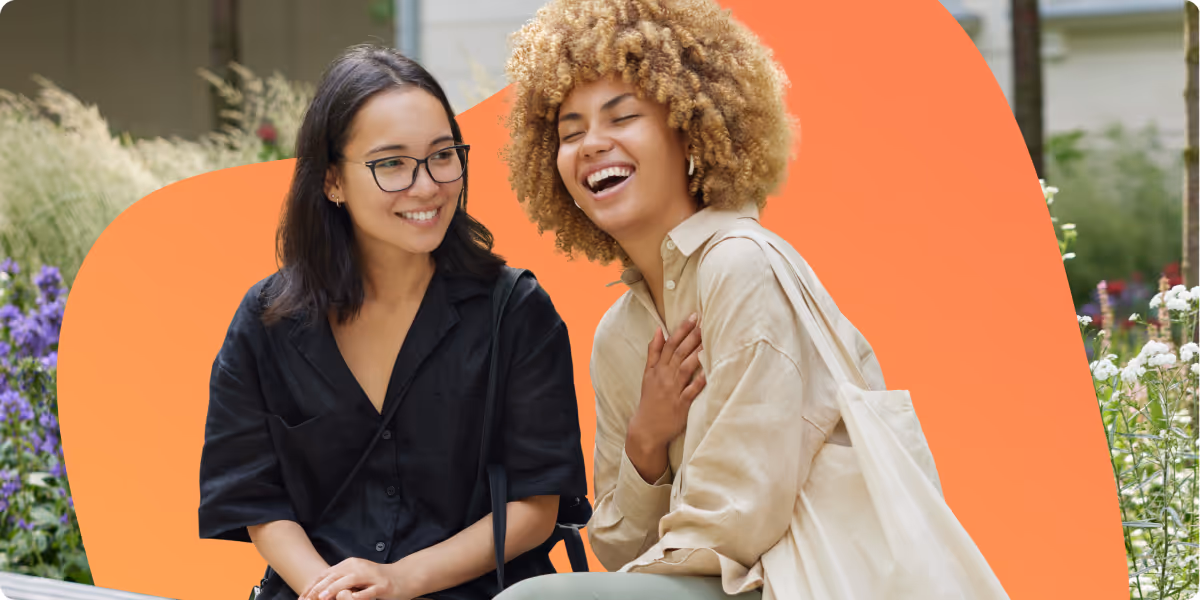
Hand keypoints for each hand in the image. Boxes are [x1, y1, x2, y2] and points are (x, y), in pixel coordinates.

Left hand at [299, 557, 412, 599]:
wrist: (403, 577)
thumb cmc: (376, 579)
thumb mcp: (356, 576)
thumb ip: (339, 580)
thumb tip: (317, 590)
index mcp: (350, 564)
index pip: (327, 574)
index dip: (313, 585)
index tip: (302, 597)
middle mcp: (359, 567)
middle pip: (335, 576)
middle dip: (319, 588)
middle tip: (307, 598)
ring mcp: (372, 576)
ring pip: (350, 581)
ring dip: (335, 588)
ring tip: (323, 596)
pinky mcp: (382, 586)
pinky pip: (369, 591)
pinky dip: (359, 595)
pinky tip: (351, 599)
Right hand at [629, 313, 705, 452]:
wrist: (646, 428)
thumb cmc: (650, 399)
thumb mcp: (647, 374)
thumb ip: (654, 352)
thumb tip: (659, 330)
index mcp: (658, 368)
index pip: (670, 344)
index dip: (682, 329)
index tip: (694, 316)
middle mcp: (665, 377)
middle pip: (679, 353)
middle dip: (692, 336)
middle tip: (704, 321)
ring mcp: (673, 390)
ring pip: (685, 368)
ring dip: (696, 354)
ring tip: (708, 340)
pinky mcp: (681, 405)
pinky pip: (691, 391)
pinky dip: (698, 381)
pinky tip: (708, 372)